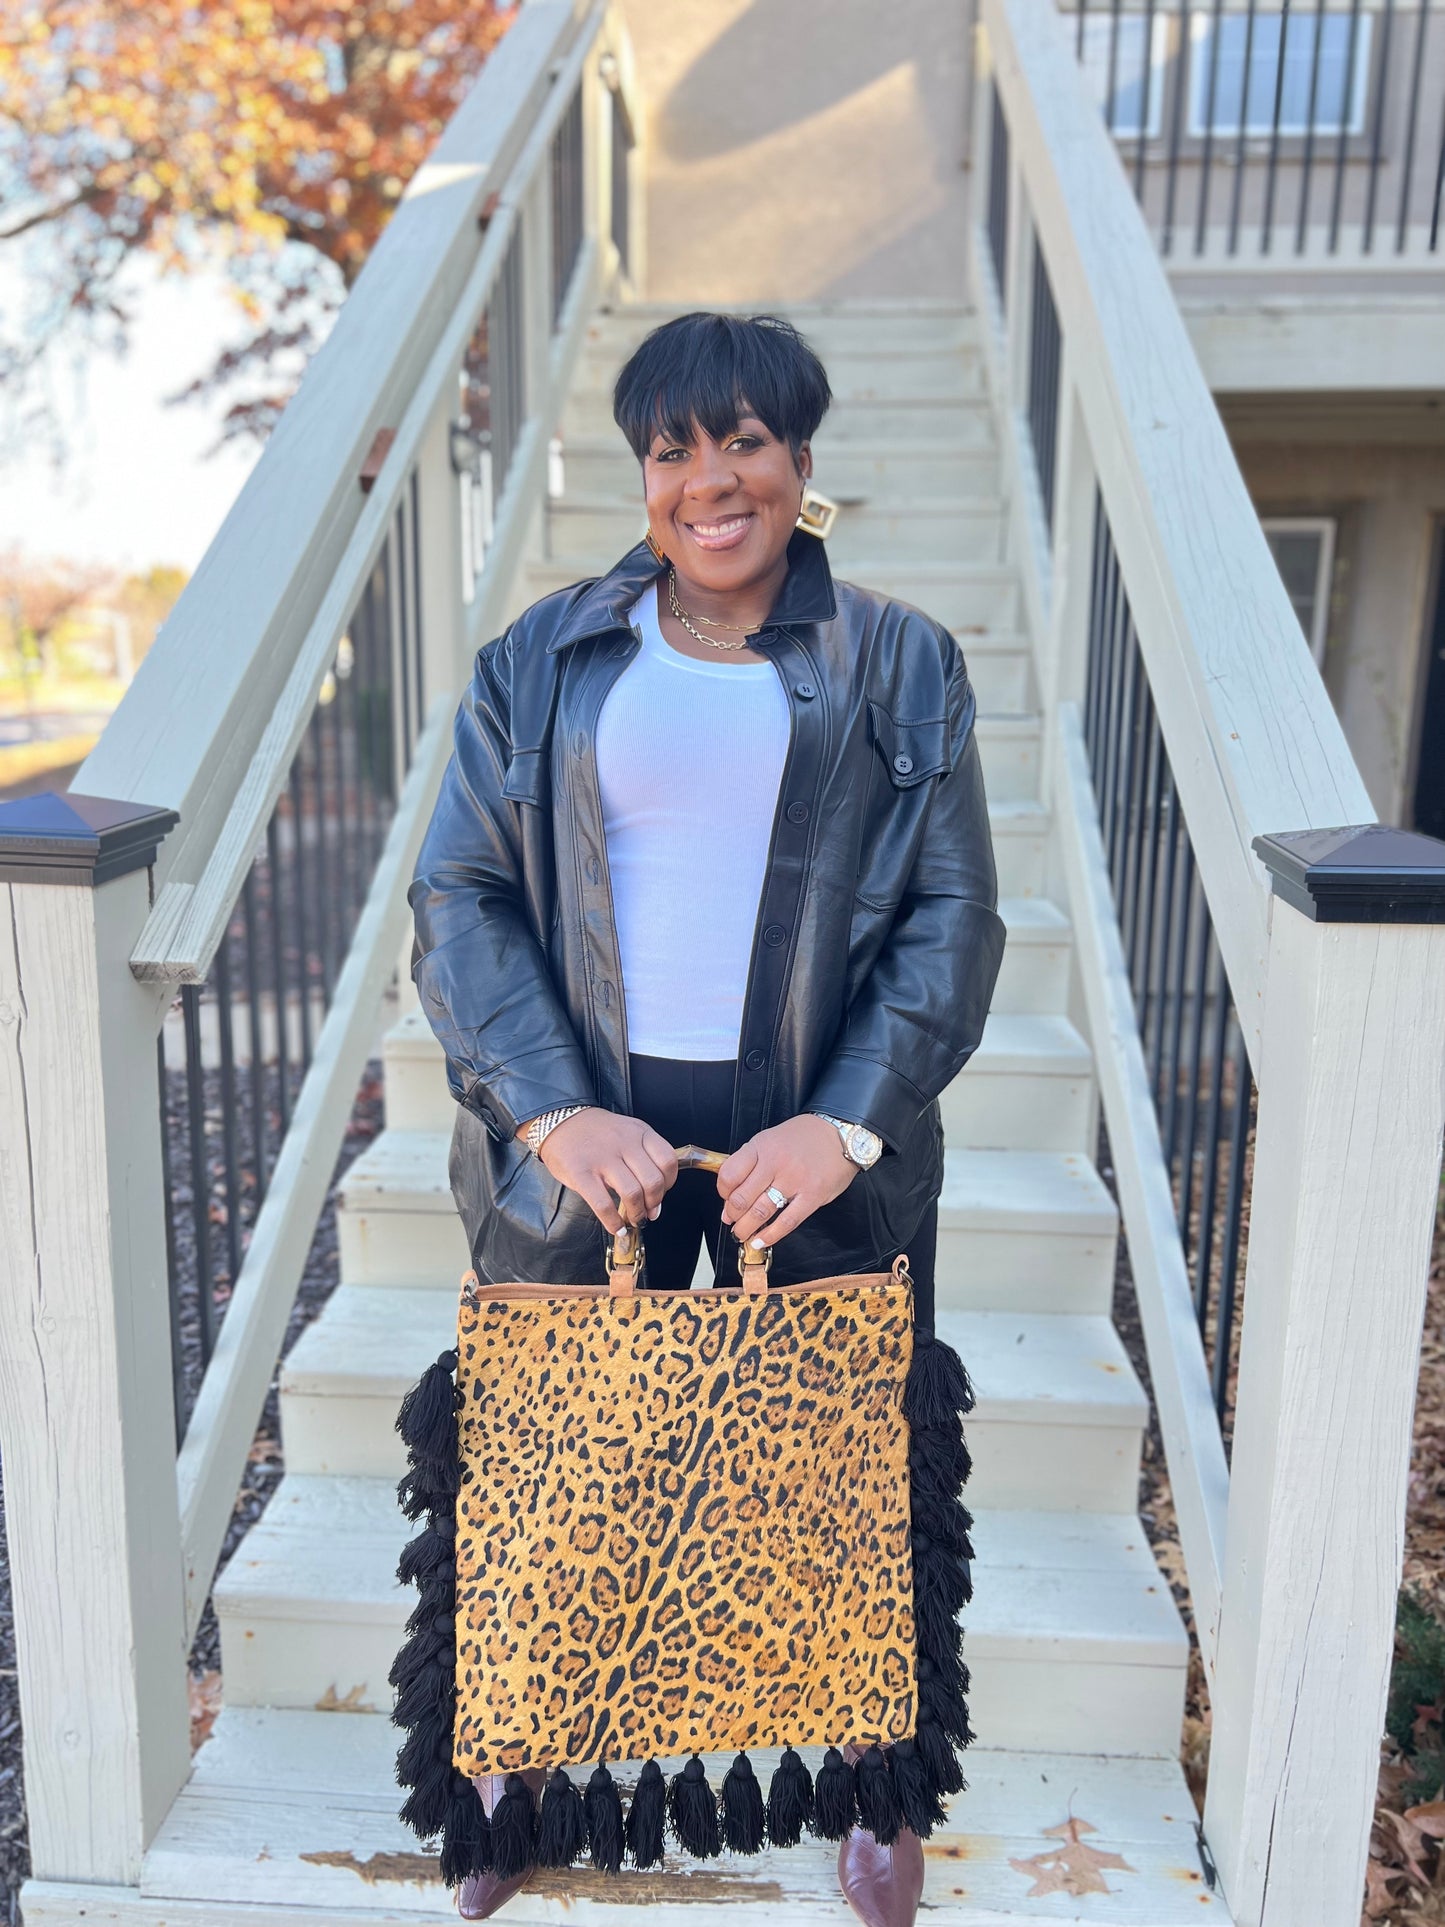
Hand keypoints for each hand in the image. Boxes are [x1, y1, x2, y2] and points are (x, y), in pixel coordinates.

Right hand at [519, 1109, 677, 1233]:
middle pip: (653, 1181)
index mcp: (639, 1132)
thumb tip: (655, 1198)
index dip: (669, 1183)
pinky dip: (613, 1222)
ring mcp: (602, 1159)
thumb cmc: (596, 1133)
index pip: (668, 1161)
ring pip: (632, 1194)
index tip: (660, 1193)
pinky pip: (604, 1205)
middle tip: (648, 1212)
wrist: (559, 1121)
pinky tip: (616, 1227)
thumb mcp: (627, 1132)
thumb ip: (644, 1156)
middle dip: (654, 1203)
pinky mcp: (581, 1174)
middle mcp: (624, 1143)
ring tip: (633, 1218)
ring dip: (636, 1214)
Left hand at [717, 1114, 857, 1250]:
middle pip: (742, 1198)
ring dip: (746, 1228)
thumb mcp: (770, 1138)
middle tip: (732, 1221)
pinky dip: (770, 1235)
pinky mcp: (813, 1196)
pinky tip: (760, 1241)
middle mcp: (775, 1163)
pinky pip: (786, 1222)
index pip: (729, 1175)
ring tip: (741, 1234)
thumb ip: (751, 1161)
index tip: (725, 1199)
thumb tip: (732, 1191)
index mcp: (761, 1147)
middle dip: (732, 1215)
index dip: (722, 1192)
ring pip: (761, 1212)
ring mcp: (795, 1180)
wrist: (840, 1132)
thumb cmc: (803, 1137)